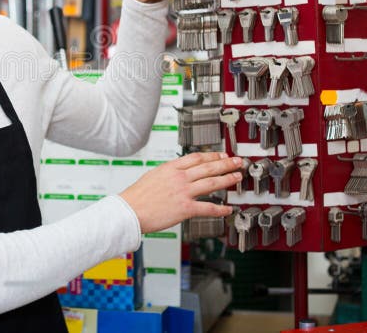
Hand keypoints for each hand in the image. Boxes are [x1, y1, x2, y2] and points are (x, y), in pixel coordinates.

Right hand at [119, 152, 241, 233]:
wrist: (129, 211)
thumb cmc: (137, 196)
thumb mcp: (152, 175)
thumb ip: (168, 173)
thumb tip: (177, 172)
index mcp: (170, 168)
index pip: (197, 157)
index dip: (212, 156)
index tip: (221, 155)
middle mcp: (179, 178)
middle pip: (208, 167)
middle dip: (226, 164)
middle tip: (237, 162)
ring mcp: (183, 192)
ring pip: (211, 183)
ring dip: (227, 180)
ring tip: (237, 178)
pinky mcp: (185, 208)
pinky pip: (208, 208)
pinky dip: (220, 209)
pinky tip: (228, 209)